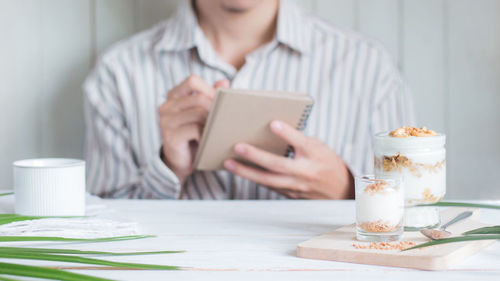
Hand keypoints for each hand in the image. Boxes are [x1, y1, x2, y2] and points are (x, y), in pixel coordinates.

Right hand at [159, 75, 229, 183]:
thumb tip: (224, 82)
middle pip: (199, 98)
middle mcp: (167, 106)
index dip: (209, 89)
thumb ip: (210, 96)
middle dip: (215, 108)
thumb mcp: (202, 113)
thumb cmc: (193, 134)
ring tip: (217, 130)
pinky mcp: (171, 136)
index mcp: (174, 96)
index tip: (218, 101)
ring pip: (199, 113)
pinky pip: (195, 129)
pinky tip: (208, 140)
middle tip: (223, 119)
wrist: (181, 160)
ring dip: (212, 122)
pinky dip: (206, 135)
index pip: (192, 81)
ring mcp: (167, 121)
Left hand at [223, 120, 353, 198]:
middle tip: (238, 146)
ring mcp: (297, 185)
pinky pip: (269, 186)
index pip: (301, 142)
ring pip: (269, 180)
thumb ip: (298, 140)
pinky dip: (253, 178)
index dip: (287, 133)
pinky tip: (240, 171)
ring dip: (247, 172)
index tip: (273, 123)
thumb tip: (271, 129)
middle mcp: (306, 171)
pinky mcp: (290, 194)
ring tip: (229, 163)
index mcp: (315, 154)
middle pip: (278, 164)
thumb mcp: (318, 146)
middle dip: (256, 156)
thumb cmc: (326, 162)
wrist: (340, 190)